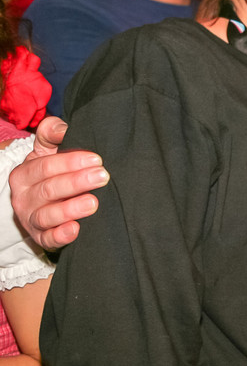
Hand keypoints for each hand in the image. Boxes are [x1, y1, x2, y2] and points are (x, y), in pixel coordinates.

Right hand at [9, 116, 108, 249]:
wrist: (44, 204)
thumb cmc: (52, 172)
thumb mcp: (47, 151)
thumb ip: (52, 134)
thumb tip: (62, 126)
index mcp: (25, 173)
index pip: (45, 166)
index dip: (70, 162)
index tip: (96, 159)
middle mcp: (24, 197)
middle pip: (49, 189)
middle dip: (77, 182)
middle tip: (103, 176)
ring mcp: (31, 219)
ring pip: (47, 215)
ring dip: (71, 209)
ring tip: (93, 203)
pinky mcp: (41, 238)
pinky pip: (48, 239)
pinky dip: (61, 235)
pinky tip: (75, 229)